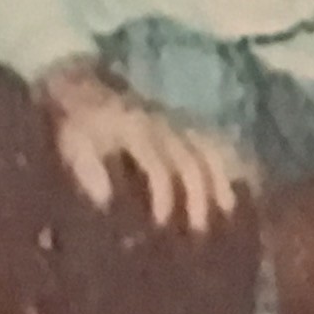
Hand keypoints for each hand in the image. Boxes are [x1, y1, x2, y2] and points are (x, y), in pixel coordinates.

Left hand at [41, 60, 250, 232]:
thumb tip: (106, 202)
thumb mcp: (74, 143)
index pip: (159, 165)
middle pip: (191, 161)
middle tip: (199, 230)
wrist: (84, 84)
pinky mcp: (183, 123)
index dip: (164, 195)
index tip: (162, 223)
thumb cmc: (77, 123)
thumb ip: (89, 170)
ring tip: (227, 211)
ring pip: (209, 150)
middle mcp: (163, 125)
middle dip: (198, 196)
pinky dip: (227, 163)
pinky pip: (213, 141)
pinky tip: (239, 183)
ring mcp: (177, 122)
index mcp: (136, 129)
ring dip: (220, 181)